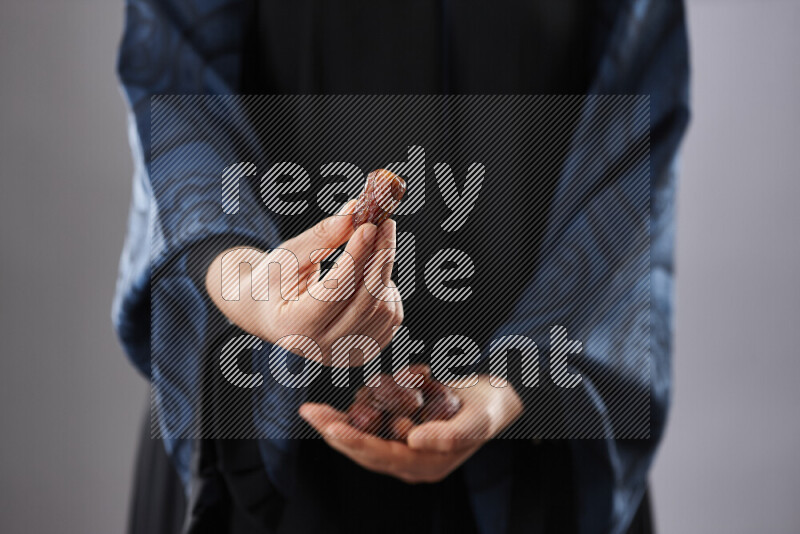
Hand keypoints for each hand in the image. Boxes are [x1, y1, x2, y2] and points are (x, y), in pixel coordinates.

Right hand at [205, 200, 402, 364]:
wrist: (266, 313)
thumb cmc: (272, 282)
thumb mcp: (286, 256)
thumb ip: (321, 237)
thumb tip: (355, 211)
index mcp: (294, 327)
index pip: (335, 291)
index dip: (356, 258)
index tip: (369, 226)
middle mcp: (321, 348)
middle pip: (366, 301)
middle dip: (379, 258)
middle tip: (384, 223)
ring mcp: (345, 354)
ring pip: (384, 310)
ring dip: (383, 273)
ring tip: (369, 251)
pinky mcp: (363, 352)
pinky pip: (392, 318)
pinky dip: (389, 291)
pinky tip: (371, 276)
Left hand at [299, 376, 522, 483]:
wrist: (498, 398)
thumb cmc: (488, 408)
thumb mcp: (477, 420)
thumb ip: (450, 435)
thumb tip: (413, 440)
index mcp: (426, 466)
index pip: (380, 456)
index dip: (352, 441)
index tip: (328, 426)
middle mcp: (410, 461)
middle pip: (363, 449)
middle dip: (335, 429)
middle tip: (310, 411)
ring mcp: (403, 445)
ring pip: (364, 432)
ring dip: (352, 413)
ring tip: (345, 399)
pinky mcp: (400, 429)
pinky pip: (374, 418)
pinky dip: (369, 402)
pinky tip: (375, 388)